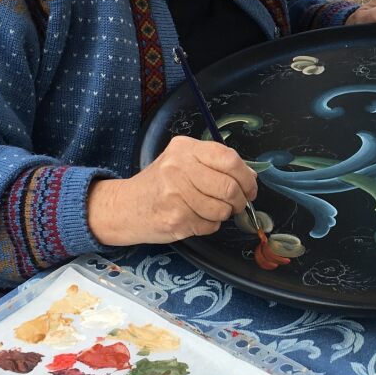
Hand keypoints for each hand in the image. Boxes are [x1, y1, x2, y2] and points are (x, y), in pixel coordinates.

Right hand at [86, 135, 258, 245]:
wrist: (124, 206)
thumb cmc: (159, 184)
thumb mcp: (182, 162)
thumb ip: (214, 164)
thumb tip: (250, 176)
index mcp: (185, 148)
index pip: (229, 159)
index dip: (246, 177)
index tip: (250, 188)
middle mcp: (179, 168)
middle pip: (229, 187)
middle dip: (240, 201)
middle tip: (236, 204)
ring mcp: (176, 194)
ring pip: (222, 209)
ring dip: (223, 215)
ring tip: (209, 210)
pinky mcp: (175, 218)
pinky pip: (210, 225)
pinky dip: (209, 225)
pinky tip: (195, 218)